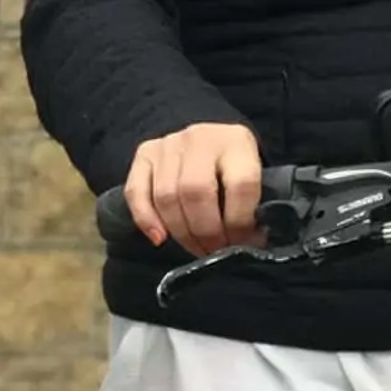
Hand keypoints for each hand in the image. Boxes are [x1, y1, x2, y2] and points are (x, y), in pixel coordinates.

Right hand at [125, 121, 263, 256]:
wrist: (208, 139)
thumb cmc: (233, 166)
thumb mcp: (253, 174)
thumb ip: (253, 203)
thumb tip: (250, 242)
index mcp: (237, 141)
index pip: (241, 184)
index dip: (240, 221)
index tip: (243, 243)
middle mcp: (200, 138)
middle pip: (197, 192)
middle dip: (206, 232)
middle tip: (214, 252)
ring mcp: (169, 144)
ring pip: (167, 196)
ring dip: (181, 233)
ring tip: (196, 248)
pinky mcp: (145, 153)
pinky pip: (136, 192)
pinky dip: (146, 220)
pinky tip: (160, 239)